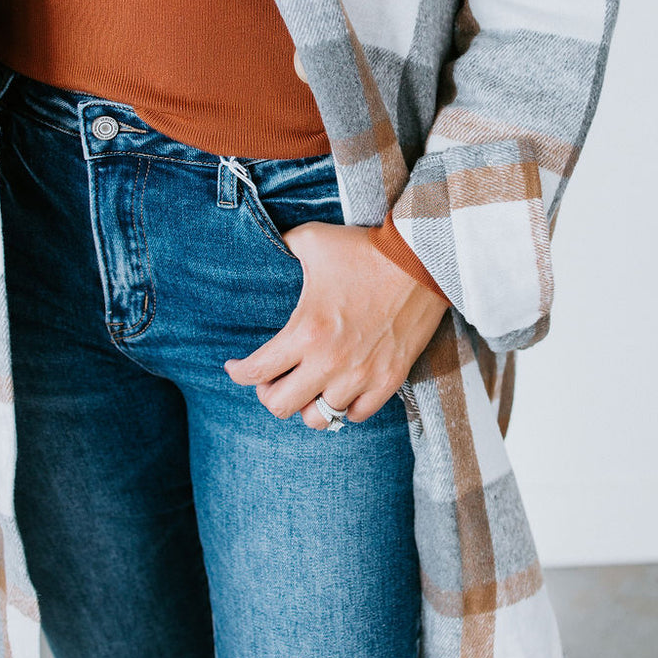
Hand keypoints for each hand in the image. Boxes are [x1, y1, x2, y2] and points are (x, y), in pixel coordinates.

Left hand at [222, 221, 449, 428]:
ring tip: (307, 387)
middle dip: (268, 394)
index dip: (238, 373)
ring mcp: (361, 376)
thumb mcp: (313, 239)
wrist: (422, 260)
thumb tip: (266, 246)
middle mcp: (330, 362)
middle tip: (271, 379)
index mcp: (306, 332)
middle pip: (280, 406)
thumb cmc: (365, 249)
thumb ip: (283, 245)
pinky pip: (356, 415)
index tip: (235, 367)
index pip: (256, 372)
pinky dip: (344, 407)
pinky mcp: (389, 380)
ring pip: (319, 419)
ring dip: (307, 403)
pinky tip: (340, 389)